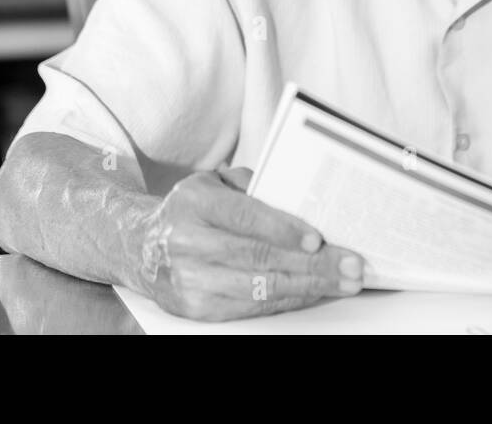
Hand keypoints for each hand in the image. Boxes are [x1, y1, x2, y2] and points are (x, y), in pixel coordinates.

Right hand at [136, 167, 364, 320]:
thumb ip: (251, 183)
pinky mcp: (196, 309)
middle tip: (351, 265)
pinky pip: (252, 308)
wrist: (140, 247)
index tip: (318, 238)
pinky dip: (288, 300)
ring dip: (309, 287)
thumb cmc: (191, 210)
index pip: (244, 218)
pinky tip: (313, 293)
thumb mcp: (213, 181)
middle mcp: (188, 242)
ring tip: (344, 282)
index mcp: (194, 202)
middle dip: (313, 264)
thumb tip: (299, 196)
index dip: (283, 229)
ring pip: (260, 288)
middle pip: (259, 258)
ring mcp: (190, 281)